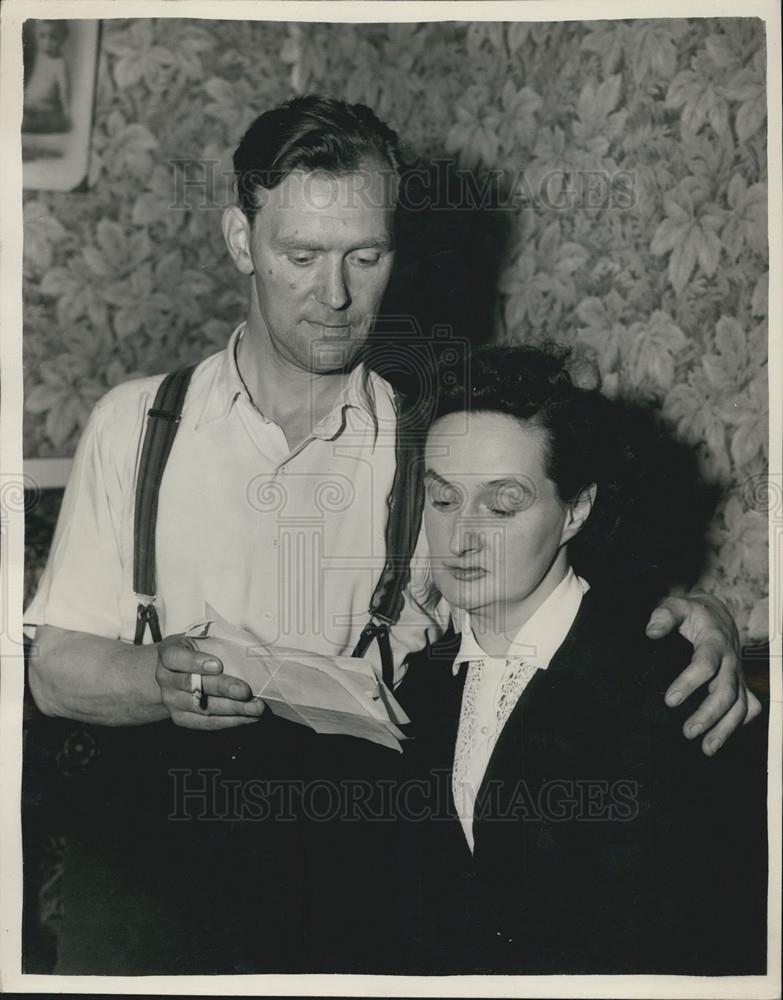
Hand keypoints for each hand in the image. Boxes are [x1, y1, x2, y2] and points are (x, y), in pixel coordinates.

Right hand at [155, 634, 265, 729]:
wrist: (173, 673)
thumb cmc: (195, 650)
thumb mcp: (199, 637)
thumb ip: (217, 640)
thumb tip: (250, 641)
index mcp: (168, 653)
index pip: (175, 658)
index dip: (195, 662)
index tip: (217, 665)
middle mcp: (166, 679)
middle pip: (193, 686)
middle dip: (222, 688)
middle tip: (245, 690)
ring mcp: (172, 701)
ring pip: (203, 708)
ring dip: (232, 709)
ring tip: (255, 707)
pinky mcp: (181, 718)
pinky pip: (206, 723)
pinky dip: (231, 721)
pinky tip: (249, 717)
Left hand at [645, 593, 761, 755]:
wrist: (716, 615)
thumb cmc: (692, 614)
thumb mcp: (677, 606)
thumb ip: (664, 616)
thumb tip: (651, 632)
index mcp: (714, 641)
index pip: (705, 664)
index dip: (689, 682)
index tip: (670, 700)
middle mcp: (730, 661)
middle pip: (726, 691)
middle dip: (708, 714)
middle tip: (688, 732)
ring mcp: (737, 675)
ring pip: (740, 705)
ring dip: (725, 729)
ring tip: (706, 748)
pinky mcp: (740, 685)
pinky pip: (747, 708)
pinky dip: (737, 725)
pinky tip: (719, 740)